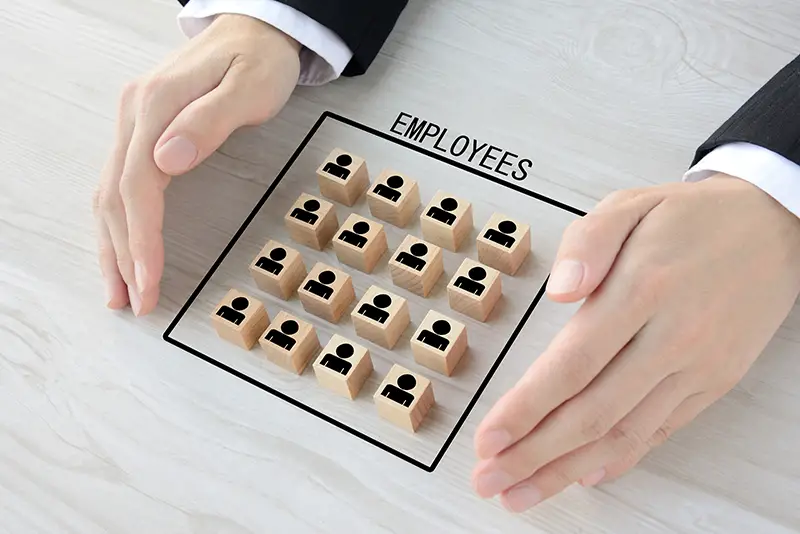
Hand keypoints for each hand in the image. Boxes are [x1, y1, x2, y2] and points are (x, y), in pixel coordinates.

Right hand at [92, 14, 300, 314]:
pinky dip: (118, 223)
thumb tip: (166, 160)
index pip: (138, 182)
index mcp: (157, 103)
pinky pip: (119, 183)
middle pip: (115, 195)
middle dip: (123, 254)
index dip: (141, 237)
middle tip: (134, 302)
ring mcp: (134, 123)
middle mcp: (135, 114)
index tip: (148, 279)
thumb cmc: (258, 60)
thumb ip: (210, 121)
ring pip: (110, 193)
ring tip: (118, 292)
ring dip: (111, 245)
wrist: (253, 30)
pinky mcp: (141, 132)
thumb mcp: (248, 86)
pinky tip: (121, 249)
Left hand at [471, 174, 799, 511]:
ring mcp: (696, 366)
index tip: (489, 437)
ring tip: (523, 492)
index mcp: (643, 289)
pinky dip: (621, 458)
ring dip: (567, 469)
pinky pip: (661, 430)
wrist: (773, 226)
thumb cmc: (692, 218)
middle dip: (534, 454)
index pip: (572, 364)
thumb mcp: (630, 203)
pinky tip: (584, 475)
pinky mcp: (713, 383)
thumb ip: (588, 242)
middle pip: (592, 412)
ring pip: (623, 433)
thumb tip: (560, 290)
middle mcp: (672, 337)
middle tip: (490, 479)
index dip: (526, 408)